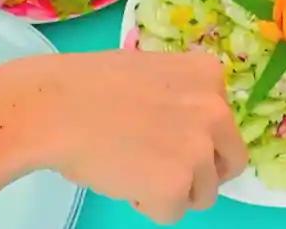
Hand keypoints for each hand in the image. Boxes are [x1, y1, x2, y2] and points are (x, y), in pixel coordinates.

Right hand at [40, 50, 245, 223]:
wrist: (55, 108)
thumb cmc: (89, 87)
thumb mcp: (152, 72)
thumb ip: (181, 95)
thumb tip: (188, 128)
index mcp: (209, 75)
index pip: (224, 123)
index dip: (197, 137)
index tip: (169, 138)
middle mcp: (216, 109)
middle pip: (230, 162)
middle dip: (201, 172)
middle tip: (164, 170)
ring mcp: (200, 149)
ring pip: (203, 193)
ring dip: (172, 190)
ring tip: (133, 169)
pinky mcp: (177, 185)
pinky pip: (172, 213)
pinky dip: (148, 205)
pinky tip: (123, 180)